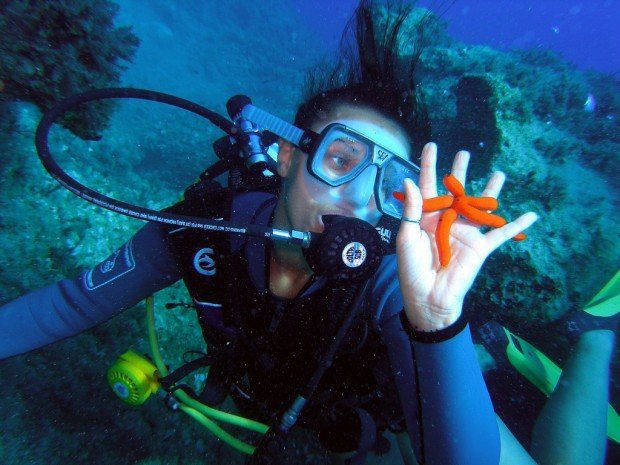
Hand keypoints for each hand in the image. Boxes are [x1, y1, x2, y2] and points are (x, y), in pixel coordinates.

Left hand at [396, 143, 537, 330]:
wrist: (428, 297)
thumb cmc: (412, 269)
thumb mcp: (407, 237)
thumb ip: (411, 210)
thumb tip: (409, 181)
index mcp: (426, 217)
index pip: (428, 186)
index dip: (429, 166)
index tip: (432, 145)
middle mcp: (447, 220)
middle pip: (455, 191)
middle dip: (459, 172)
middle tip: (465, 153)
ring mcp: (465, 232)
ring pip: (480, 207)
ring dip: (490, 190)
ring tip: (498, 173)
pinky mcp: (480, 247)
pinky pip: (501, 233)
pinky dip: (516, 225)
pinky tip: (531, 215)